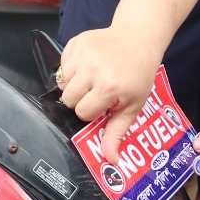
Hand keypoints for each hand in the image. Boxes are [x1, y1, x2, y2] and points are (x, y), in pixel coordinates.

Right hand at [55, 27, 161, 161]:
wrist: (138, 39)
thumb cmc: (138, 75)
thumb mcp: (133, 105)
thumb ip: (117, 132)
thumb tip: (110, 160)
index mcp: (109, 87)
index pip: (83, 113)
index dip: (93, 111)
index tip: (105, 103)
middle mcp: (93, 69)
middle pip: (69, 98)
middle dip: (82, 99)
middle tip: (97, 92)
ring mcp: (83, 53)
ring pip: (62, 82)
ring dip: (75, 83)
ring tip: (92, 78)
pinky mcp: (76, 41)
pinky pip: (62, 64)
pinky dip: (72, 68)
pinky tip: (88, 65)